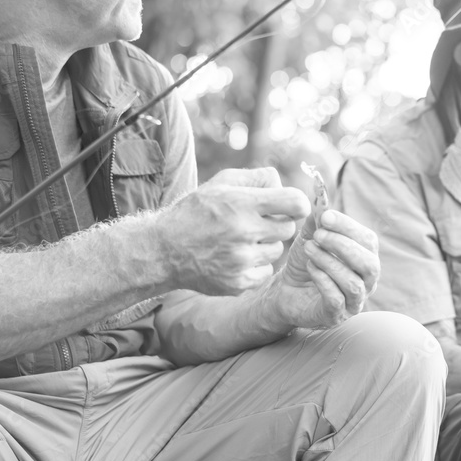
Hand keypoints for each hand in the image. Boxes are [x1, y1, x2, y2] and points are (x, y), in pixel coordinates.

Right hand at [155, 167, 309, 295]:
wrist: (163, 250)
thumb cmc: (196, 211)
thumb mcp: (221, 182)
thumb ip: (257, 178)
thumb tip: (283, 183)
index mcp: (241, 203)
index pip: (295, 203)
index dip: (297, 204)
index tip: (290, 206)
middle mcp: (243, 232)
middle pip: (288, 228)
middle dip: (277, 223)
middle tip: (256, 223)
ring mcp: (241, 261)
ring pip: (278, 251)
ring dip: (266, 245)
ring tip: (241, 240)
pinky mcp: (238, 283)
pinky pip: (266, 271)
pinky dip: (257, 266)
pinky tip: (237, 257)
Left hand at [269, 210, 379, 328]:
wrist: (286, 290)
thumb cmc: (306, 261)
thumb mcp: (311, 237)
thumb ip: (318, 219)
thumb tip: (321, 199)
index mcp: (366, 257)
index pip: (368, 240)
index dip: (348, 227)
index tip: (325, 216)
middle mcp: (367, 281)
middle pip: (369, 264)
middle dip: (343, 245)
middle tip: (318, 234)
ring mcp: (354, 301)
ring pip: (353, 283)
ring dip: (329, 262)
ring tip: (309, 249)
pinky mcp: (336, 316)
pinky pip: (336, 299)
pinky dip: (323, 280)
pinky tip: (310, 267)